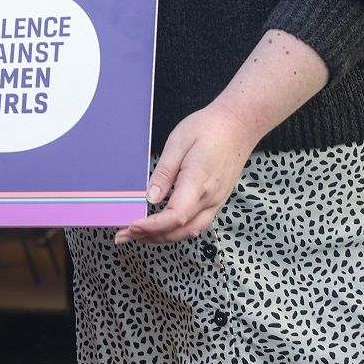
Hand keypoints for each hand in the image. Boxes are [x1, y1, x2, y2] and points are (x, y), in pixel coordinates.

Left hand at [115, 104, 256, 244]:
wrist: (239, 125)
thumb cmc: (209, 128)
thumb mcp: (178, 142)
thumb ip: (164, 173)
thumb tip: (150, 197)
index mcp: (198, 182)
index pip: (175, 216)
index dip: (151, 226)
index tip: (130, 227)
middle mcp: (210, 198)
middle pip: (180, 231)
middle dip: (150, 237)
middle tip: (124, 235)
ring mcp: (217, 201)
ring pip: (190, 232)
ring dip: (163, 237)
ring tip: (138, 235)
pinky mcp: (218, 200)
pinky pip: (198, 224)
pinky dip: (177, 231)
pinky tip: (162, 227)